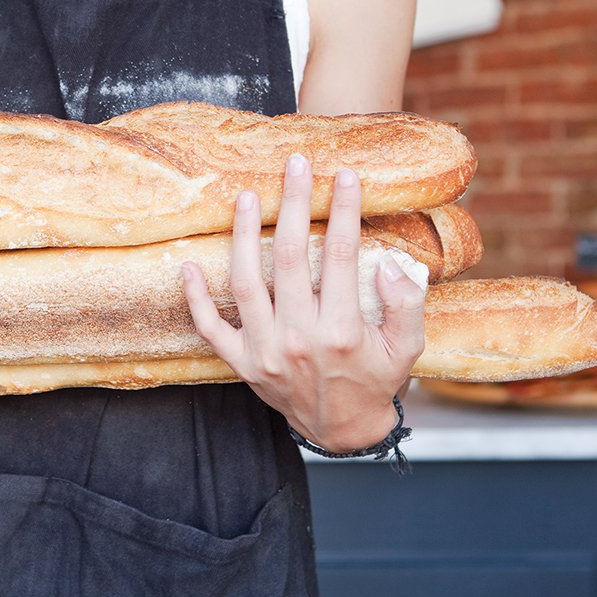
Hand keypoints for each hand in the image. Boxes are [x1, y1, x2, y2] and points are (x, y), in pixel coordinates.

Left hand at [180, 155, 425, 450]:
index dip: (343, 212)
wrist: (343, 430)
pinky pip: (210, 328)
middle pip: (288, 258)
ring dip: (243, 236)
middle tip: (295, 165)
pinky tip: (187, 265)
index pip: (339, 256)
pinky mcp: (242, 364)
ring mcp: (265, 352)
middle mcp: (299, 339)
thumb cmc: (376, 380)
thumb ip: (406, 305)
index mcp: (342, 332)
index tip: (345, 176)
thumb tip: (387, 266)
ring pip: (246, 283)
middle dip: (293, 205)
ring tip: (246, 197)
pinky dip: (196, 298)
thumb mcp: (409, 349)